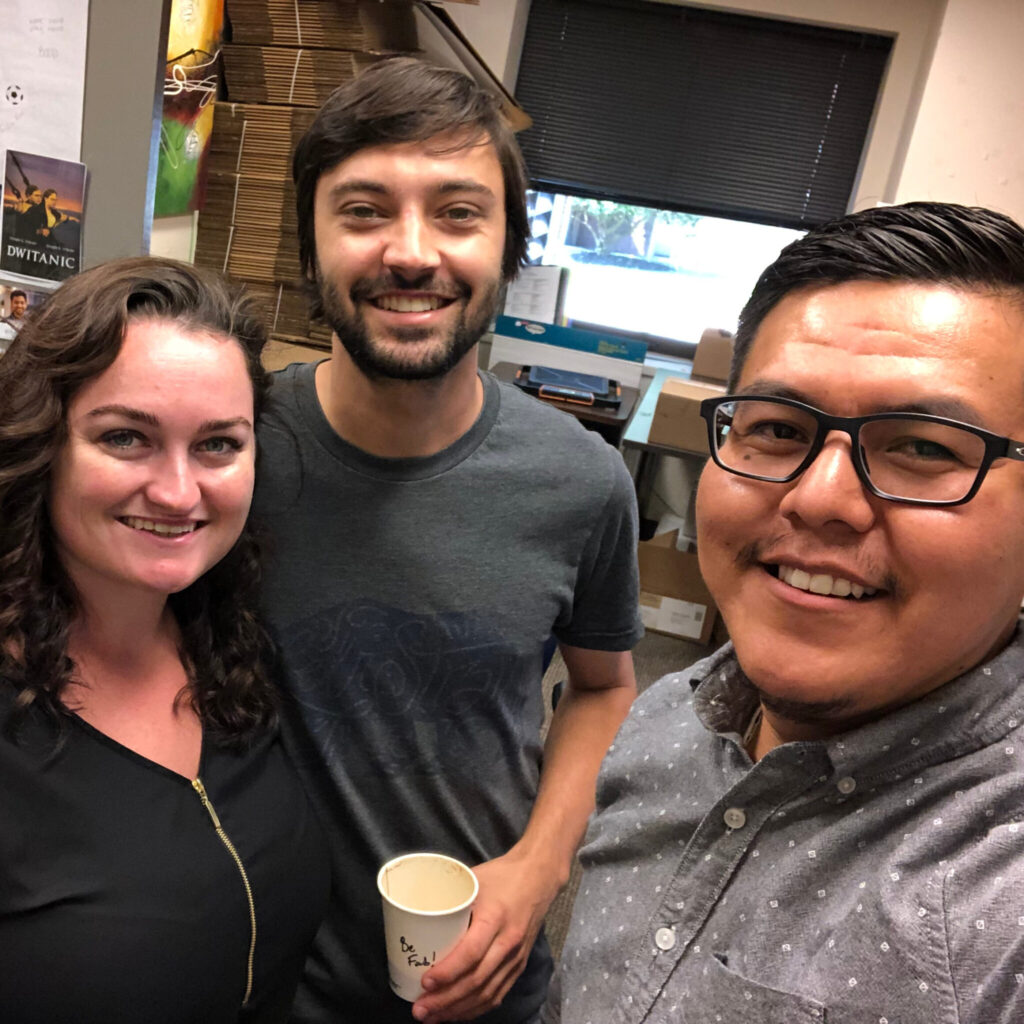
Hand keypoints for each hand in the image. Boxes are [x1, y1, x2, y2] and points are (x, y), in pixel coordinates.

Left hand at [411, 848, 563, 1022]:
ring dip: (458, 1010)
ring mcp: (516, 957)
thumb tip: (418, 916)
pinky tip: (458, 1014)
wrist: (539, 877)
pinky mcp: (520, 964)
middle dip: (446, 1000)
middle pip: (477, 980)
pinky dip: (477, 1008)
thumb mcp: (474, 880)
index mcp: (495, 917)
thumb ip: (451, 900)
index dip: (448, 971)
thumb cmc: (502, 875)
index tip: (425, 982)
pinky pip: (498, 993)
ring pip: (487, 993)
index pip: (472, 952)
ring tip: (432, 1017)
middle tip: (420, 1009)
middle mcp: (509, 941)